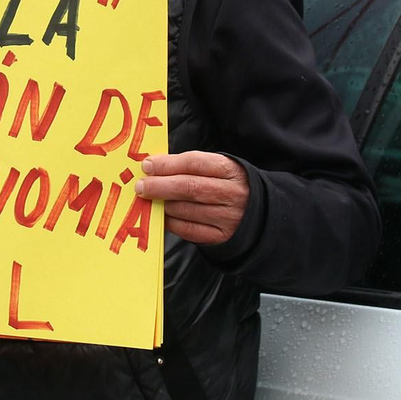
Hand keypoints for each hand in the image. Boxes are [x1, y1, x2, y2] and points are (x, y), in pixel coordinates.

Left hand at [133, 151, 248, 246]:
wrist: (259, 213)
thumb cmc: (228, 184)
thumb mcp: (219, 168)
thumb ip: (190, 166)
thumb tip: (154, 167)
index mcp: (230, 170)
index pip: (194, 163)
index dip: (168, 164)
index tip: (147, 165)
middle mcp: (231, 194)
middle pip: (189, 187)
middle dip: (160, 186)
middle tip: (141, 186)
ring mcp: (228, 217)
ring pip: (187, 210)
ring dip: (163, 205)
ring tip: (148, 200)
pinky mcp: (221, 236)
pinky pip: (189, 229)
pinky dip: (171, 222)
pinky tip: (161, 215)